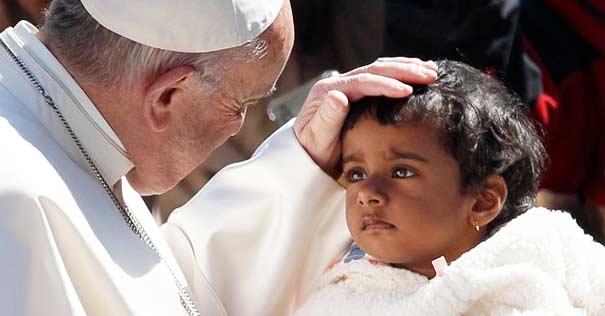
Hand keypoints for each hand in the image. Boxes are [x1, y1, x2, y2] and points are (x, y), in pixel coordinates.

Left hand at [293, 57, 437, 176]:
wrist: (305, 157)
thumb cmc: (312, 152)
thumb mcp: (317, 139)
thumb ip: (327, 118)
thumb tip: (338, 96)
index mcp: (328, 91)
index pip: (363, 82)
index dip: (386, 84)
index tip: (408, 90)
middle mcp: (338, 84)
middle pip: (375, 69)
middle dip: (404, 70)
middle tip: (429, 75)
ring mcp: (347, 86)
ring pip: (380, 69)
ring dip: (406, 68)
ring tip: (431, 71)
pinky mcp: (356, 93)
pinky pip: (381, 77)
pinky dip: (401, 75)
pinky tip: (418, 76)